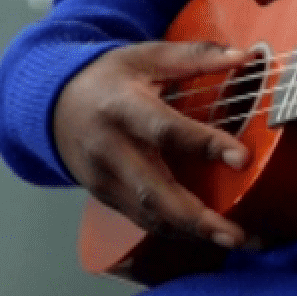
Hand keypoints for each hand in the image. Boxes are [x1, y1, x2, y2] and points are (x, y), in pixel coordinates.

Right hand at [53, 40, 260, 250]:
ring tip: (232, 240)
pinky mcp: (105, 196)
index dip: (204, 144)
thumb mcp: (145, 56)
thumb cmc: (107, 78)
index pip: (165, 130)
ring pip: (147, 215)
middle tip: (236, 233)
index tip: (241, 158)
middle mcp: (109, 149)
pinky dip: (174, 232)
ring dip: (190, 233)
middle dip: (196, 217)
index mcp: (121, 108)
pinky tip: (205, 237)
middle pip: (153, 190)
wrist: (52, 104)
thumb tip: (244, 55)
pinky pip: (141, 219)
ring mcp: (104, 179)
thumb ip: (195, 56)